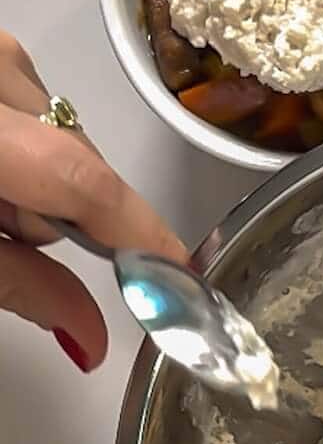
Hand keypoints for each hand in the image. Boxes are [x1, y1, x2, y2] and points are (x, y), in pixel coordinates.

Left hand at [0, 31, 186, 370]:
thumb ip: (22, 287)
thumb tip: (95, 342)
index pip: (85, 185)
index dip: (142, 237)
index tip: (184, 282)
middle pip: (76, 161)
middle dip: (53, 211)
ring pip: (59, 133)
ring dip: (32, 176)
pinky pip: (32, 102)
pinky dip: (17, 142)